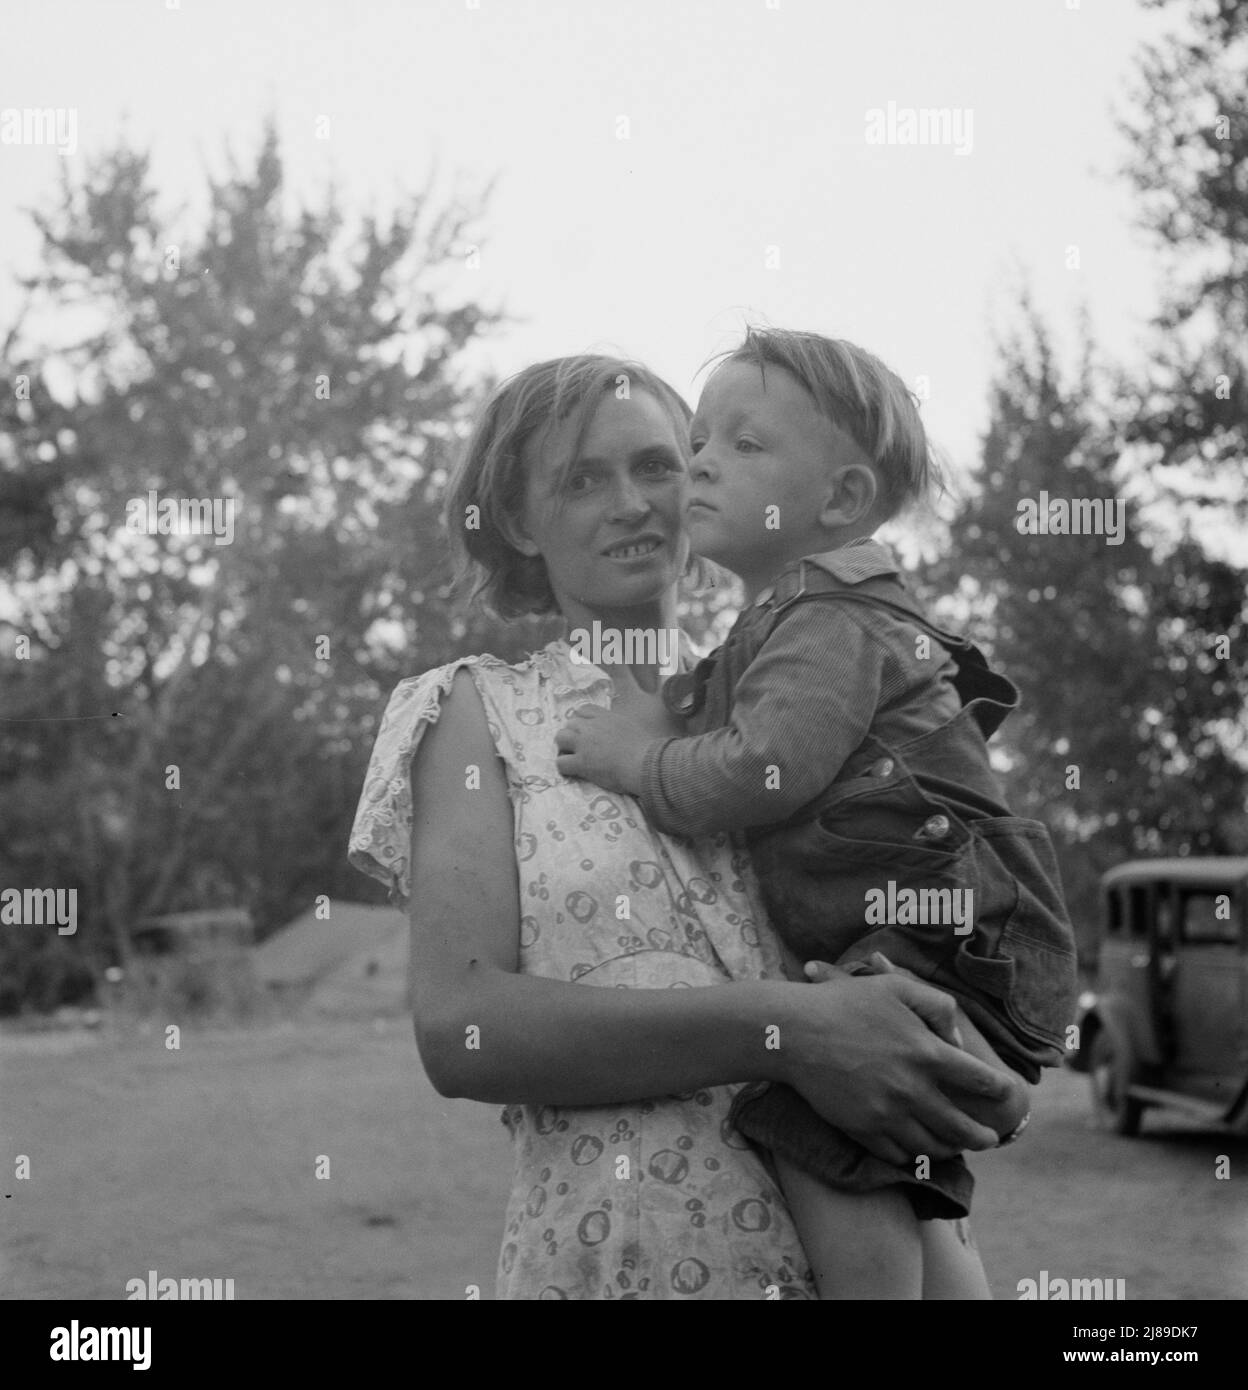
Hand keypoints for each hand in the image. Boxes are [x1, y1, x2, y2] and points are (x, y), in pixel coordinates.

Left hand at [554, 703, 651, 792]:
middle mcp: (592, 727)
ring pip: (560, 738)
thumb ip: (620, 726)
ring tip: (572, 758)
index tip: (585, 732)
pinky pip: (560, 762)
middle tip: (578, 747)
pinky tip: (573, 772)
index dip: (581, 720)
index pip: (583, 710)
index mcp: (607, 717)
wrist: (645, 764)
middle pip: (569, 723)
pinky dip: (564, 767)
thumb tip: (620, 734)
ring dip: (564, 748)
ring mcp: (584, 744)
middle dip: (571, 735)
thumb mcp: (634, 727)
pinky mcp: (581, 762)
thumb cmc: (647, 750)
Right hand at [778, 969, 1012, 1165]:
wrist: (794, 1033)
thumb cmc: (846, 1003)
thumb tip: (957, 1041)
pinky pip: (897, 1153)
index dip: (998, 1089)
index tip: (1006, 1094)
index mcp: (927, 1053)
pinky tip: (916, 1150)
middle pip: (961, 1126)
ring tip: (957, 1148)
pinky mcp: (862, 1130)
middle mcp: (912, 1090)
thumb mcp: (897, 987)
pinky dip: (912, 1156)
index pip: (979, 1080)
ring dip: (950, 1149)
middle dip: (981, 1135)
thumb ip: (938, 1006)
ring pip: (931, 1145)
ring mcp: (887, 1114)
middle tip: (990, 1139)